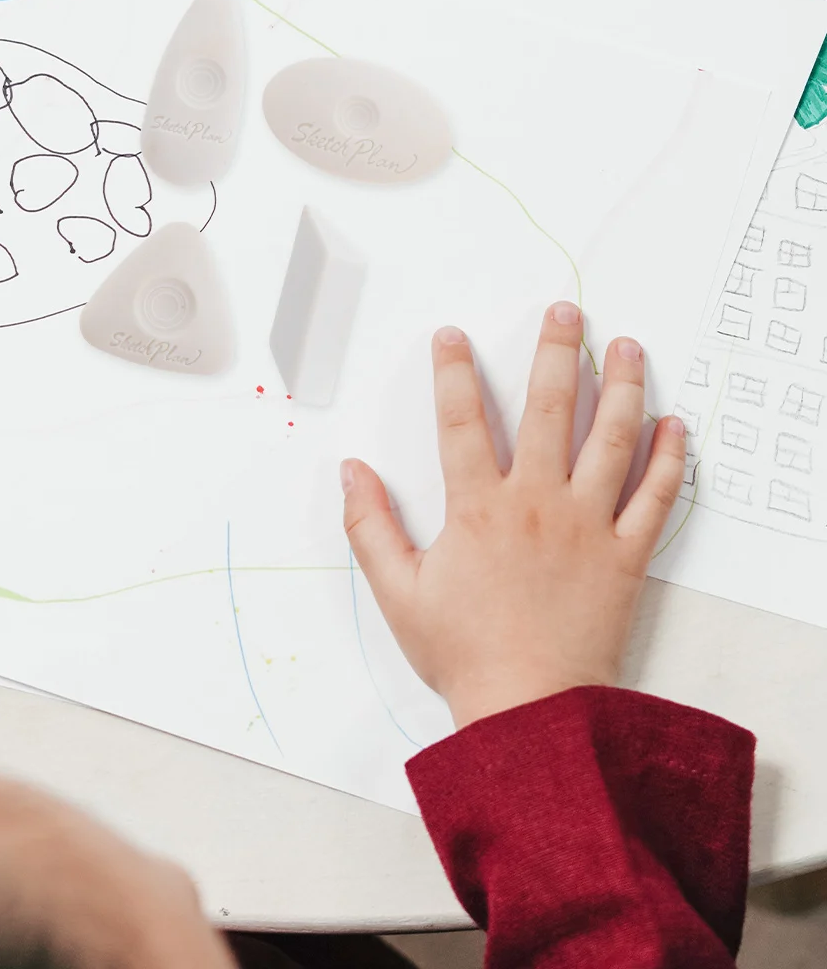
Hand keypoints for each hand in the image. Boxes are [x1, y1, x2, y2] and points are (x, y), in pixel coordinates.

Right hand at [341, 303, 685, 728]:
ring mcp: (587, 526)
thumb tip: (350, 470)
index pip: (460, 419)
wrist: (532, 712)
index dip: (453, 371)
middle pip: (549, 409)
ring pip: (611, 440)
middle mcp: (536, 503)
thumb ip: (368, 525)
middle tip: (566, 312)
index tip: (452, 335)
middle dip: (557, 352)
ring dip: (622, 387)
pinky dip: (669, 459)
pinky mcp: (626, 556)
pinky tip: (674, 426)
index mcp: (478, 507)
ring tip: (628, 347)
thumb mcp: (397, 591)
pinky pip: (655, 498)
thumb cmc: (464, 654)